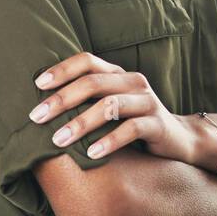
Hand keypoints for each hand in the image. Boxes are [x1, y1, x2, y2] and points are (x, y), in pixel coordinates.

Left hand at [29, 52, 197, 163]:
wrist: (179, 140)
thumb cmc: (133, 123)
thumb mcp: (110, 107)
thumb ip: (86, 101)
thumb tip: (42, 107)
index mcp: (118, 74)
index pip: (87, 61)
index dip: (61, 70)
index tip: (37, 85)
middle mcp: (133, 82)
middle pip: (93, 82)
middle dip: (62, 99)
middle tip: (37, 118)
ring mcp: (147, 101)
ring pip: (110, 105)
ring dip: (80, 123)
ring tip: (58, 141)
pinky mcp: (158, 124)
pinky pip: (131, 129)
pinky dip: (109, 141)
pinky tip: (91, 154)